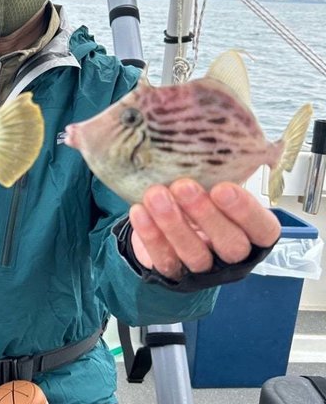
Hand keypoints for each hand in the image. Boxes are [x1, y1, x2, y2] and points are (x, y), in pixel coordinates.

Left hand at [129, 179, 280, 279]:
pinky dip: (151, 235)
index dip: (246, 211)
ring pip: (195, 255)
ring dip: (174, 223)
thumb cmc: (203, 199)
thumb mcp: (217, 184)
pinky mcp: (173, 274)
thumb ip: (221, 171)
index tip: (223, 187)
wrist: (171, 226)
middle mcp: (232, 255)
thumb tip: (209, 129)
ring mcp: (203, 269)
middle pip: (230, 245)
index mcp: (253, 233)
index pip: (263, 229)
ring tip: (156, 194)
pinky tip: (139, 211)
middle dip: (206, 215)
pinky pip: (163, 259)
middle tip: (184, 185)